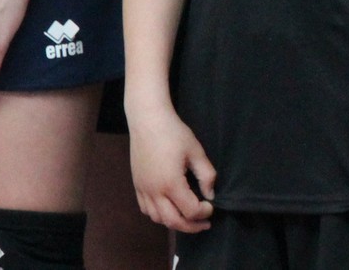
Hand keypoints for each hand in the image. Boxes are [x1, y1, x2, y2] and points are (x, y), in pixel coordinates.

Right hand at [127, 100, 216, 233]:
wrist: (147, 121)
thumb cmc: (174, 133)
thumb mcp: (196, 151)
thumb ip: (206, 175)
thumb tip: (210, 194)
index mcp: (171, 183)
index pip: (190, 211)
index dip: (204, 212)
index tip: (211, 206)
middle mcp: (154, 191)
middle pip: (173, 222)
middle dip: (191, 226)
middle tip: (204, 224)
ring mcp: (143, 190)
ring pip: (158, 218)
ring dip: (174, 222)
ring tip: (188, 217)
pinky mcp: (137, 186)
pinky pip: (146, 209)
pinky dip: (159, 215)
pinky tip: (169, 208)